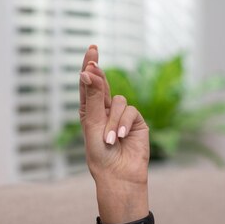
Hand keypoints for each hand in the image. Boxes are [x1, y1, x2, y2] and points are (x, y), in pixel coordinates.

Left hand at [79, 45, 149, 185]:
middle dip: (98, 70)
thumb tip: (89, 71)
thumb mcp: (93, 123)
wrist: (118, 174)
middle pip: (102, 83)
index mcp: (89, 111)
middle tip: (93, 51)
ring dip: (112, 120)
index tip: (92, 49)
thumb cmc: (99, 153)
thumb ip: (94, 96)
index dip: (90, 66)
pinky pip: (130, 111)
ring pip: (117, 101)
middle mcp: (104, 110)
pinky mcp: (136, 121)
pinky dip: (124, 124)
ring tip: (109, 139)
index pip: (88, 85)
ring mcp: (121, 115)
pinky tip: (120, 138)